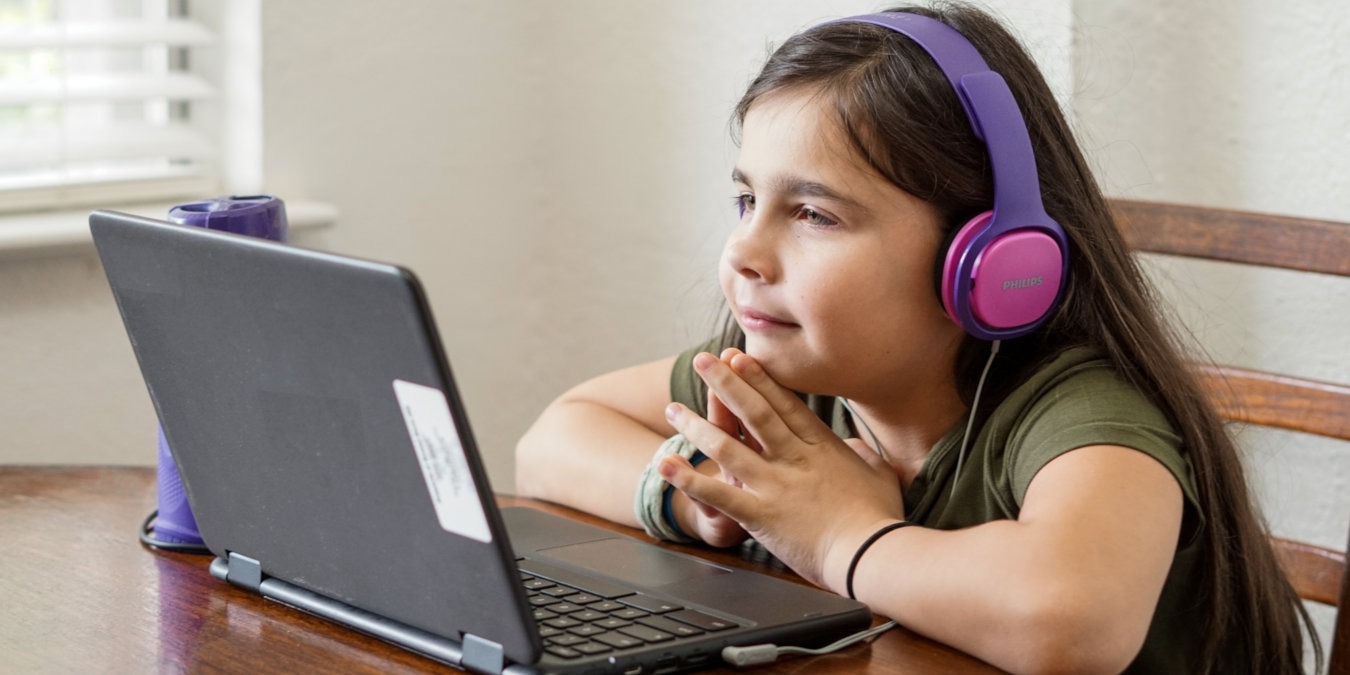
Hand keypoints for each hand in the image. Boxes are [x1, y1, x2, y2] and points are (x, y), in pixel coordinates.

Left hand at [660, 349, 904, 590]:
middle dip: (725, 383)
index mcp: (820, 447)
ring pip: (727, 446)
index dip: (758, 378)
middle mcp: (792, 458)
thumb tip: (853, 445)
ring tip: (674, 409)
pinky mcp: (760, 514)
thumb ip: (862, 454)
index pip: (783, 404)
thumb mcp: (880, 474)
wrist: (871, 553)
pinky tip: (666, 464)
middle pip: (753, 412)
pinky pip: (717, 493)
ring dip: (696, 426)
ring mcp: (774, 484)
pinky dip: (689, 479)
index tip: (739, 357)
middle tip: (703, 360)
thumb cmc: (880, 518)